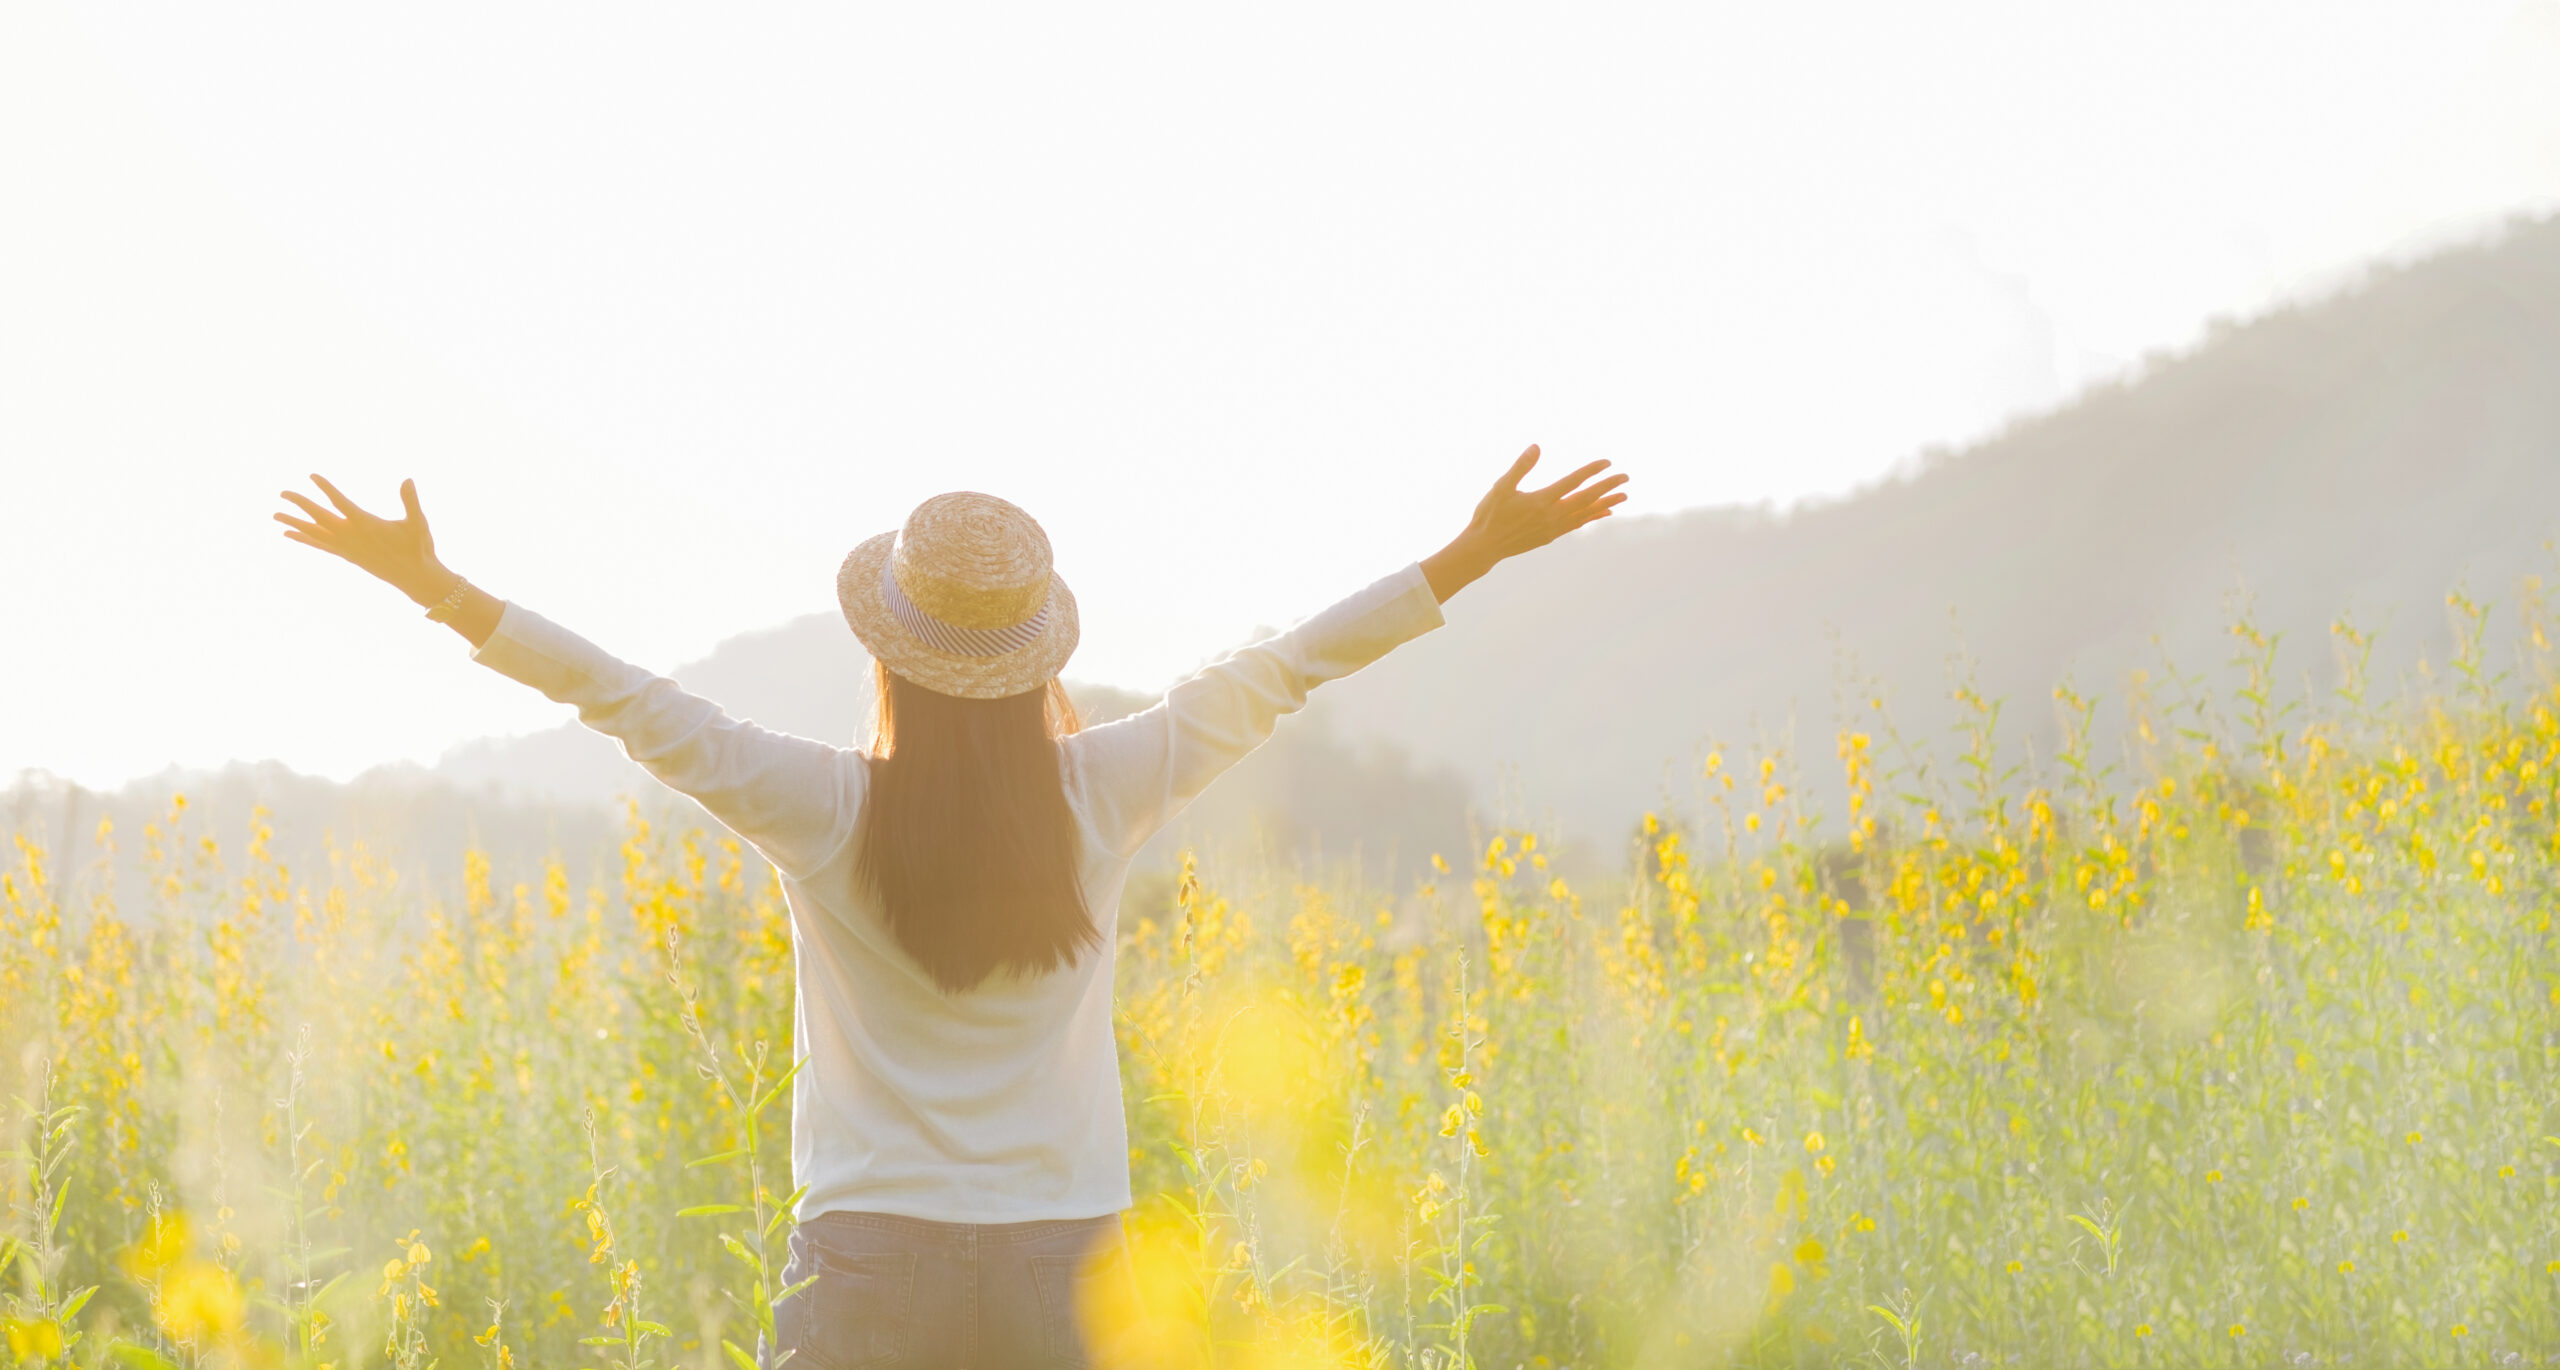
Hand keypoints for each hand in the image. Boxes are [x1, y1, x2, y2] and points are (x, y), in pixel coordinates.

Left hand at [274, 475, 453, 604]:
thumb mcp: (418, 523)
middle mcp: (351, 537)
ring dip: (294, 523)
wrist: (414, 577)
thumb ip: (411, 501)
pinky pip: (319, 545)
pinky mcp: (347, 555)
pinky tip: (291, 533)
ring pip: (315, 533)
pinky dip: (304, 538)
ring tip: (275, 516)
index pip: (340, 503)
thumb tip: (408, 480)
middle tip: (282, 493)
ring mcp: (346, 548)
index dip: (326, 488)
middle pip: (319, 517)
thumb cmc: (418, 549)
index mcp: (366, 525)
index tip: (311, 476)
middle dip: (301, 504)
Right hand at [1421, 445, 1627, 601]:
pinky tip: (1604, 513)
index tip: (1607, 462)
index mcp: (1541, 500)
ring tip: (1624, 496)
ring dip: (1606, 504)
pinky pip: (1578, 524)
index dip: (1591, 471)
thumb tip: (1537, 447)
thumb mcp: (1501, 487)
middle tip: (1626, 478)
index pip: (1573, 482)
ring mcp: (1553, 528)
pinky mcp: (1551, 535)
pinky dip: (1592, 516)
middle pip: (1586, 499)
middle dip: (1608, 487)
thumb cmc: (1489, 514)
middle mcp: (1552, 515)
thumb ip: (1520, 467)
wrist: (1484, 547)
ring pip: (1586, 513)